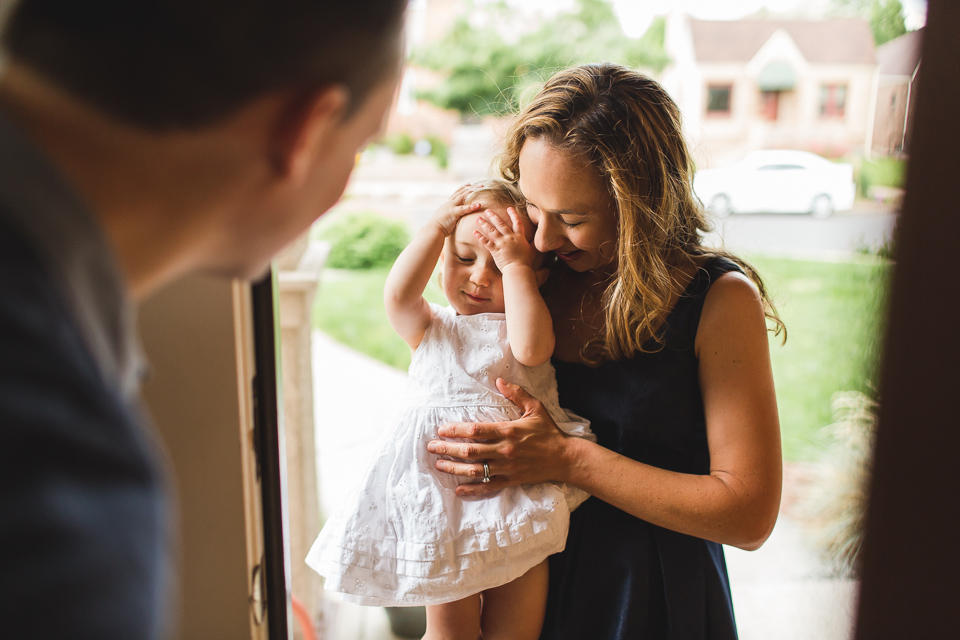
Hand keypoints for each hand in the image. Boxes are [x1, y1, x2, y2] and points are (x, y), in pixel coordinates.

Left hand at [426, 379, 571, 495]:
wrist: (565, 458)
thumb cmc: (548, 431)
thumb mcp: (535, 408)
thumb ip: (516, 393)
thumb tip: (499, 379)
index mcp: (508, 431)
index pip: (476, 431)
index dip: (456, 430)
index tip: (441, 429)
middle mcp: (505, 451)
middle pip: (470, 451)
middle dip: (447, 449)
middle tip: (431, 447)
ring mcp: (507, 468)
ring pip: (475, 470)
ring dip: (454, 468)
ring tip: (439, 464)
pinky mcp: (511, 480)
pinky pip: (488, 487)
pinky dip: (472, 489)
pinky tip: (458, 489)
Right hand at [431, 184, 481, 235]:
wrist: (433, 229)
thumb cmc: (438, 227)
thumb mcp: (445, 217)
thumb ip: (450, 215)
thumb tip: (453, 217)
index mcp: (447, 204)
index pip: (456, 193)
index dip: (463, 188)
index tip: (469, 184)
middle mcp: (449, 203)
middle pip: (461, 192)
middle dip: (471, 187)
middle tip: (480, 184)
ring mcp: (451, 206)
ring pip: (463, 196)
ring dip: (473, 191)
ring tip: (481, 188)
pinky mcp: (453, 212)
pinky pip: (464, 208)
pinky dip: (472, 206)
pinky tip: (479, 205)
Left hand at [474, 207, 536, 272]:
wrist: (518, 270)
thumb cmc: (526, 262)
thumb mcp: (533, 251)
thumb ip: (534, 244)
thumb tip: (539, 241)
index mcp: (519, 237)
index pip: (517, 222)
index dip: (513, 214)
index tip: (509, 208)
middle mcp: (510, 237)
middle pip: (501, 224)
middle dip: (493, 216)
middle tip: (487, 211)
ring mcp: (502, 243)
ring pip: (492, 231)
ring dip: (484, 224)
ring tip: (478, 218)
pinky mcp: (495, 249)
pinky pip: (486, 242)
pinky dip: (480, 237)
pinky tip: (474, 232)